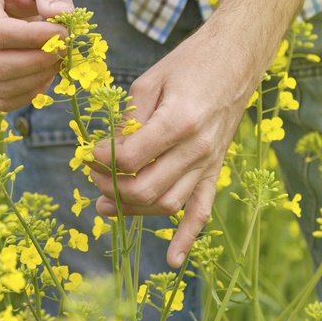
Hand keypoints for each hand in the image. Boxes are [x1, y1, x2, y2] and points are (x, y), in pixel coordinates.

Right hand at [0, 0, 73, 111]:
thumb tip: (62, 15)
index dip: (33, 38)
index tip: (63, 32)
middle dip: (38, 61)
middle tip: (65, 48)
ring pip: (0, 85)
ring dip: (37, 79)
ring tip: (58, 60)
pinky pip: (2, 98)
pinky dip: (29, 93)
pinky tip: (45, 75)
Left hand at [88, 24, 261, 266]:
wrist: (235, 60)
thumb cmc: (188, 64)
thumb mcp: (149, 82)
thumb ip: (128, 120)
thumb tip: (106, 151)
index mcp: (179, 122)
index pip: (130, 157)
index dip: (100, 159)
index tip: (86, 152)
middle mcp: (197, 149)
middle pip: (146, 188)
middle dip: (110, 187)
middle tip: (91, 174)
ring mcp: (209, 163)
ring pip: (167, 204)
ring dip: (133, 210)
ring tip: (104, 205)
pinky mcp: (215, 169)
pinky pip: (202, 210)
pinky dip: (188, 237)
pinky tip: (172, 259)